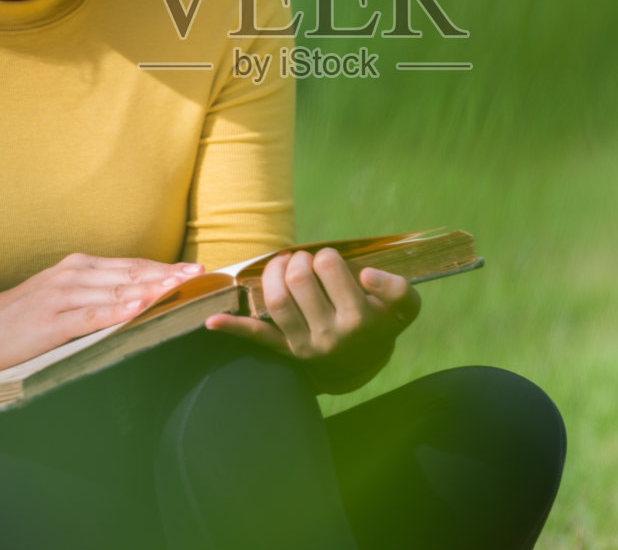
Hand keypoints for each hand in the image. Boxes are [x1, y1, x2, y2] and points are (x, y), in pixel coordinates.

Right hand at [0, 254, 202, 371]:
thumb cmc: (26, 314)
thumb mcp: (63, 292)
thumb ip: (96, 290)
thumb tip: (138, 293)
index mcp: (79, 266)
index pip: (131, 264)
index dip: (164, 267)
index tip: (193, 270)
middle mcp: (73, 274)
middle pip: (130, 274)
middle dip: (166, 276)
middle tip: (197, 277)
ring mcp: (62, 296)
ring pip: (115, 291)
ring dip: (149, 290)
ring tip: (177, 289)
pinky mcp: (52, 321)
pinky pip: (91, 316)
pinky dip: (116, 311)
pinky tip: (137, 309)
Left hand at [204, 248, 421, 392]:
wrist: (367, 362)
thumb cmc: (382, 322)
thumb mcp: (405, 308)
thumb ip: (398, 289)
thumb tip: (366, 275)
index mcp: (358, 320)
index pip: (330, 267)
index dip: (327, 255)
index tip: (331, 261)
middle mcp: (329, 335)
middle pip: (298, 279)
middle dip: (298, 259)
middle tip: (305, 261)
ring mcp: (304, 346)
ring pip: (275, 300)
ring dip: (272, 273)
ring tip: (282, 266)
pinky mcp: (286, 352)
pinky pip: (258, 338)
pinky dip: (233, 327)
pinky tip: (212, 320)